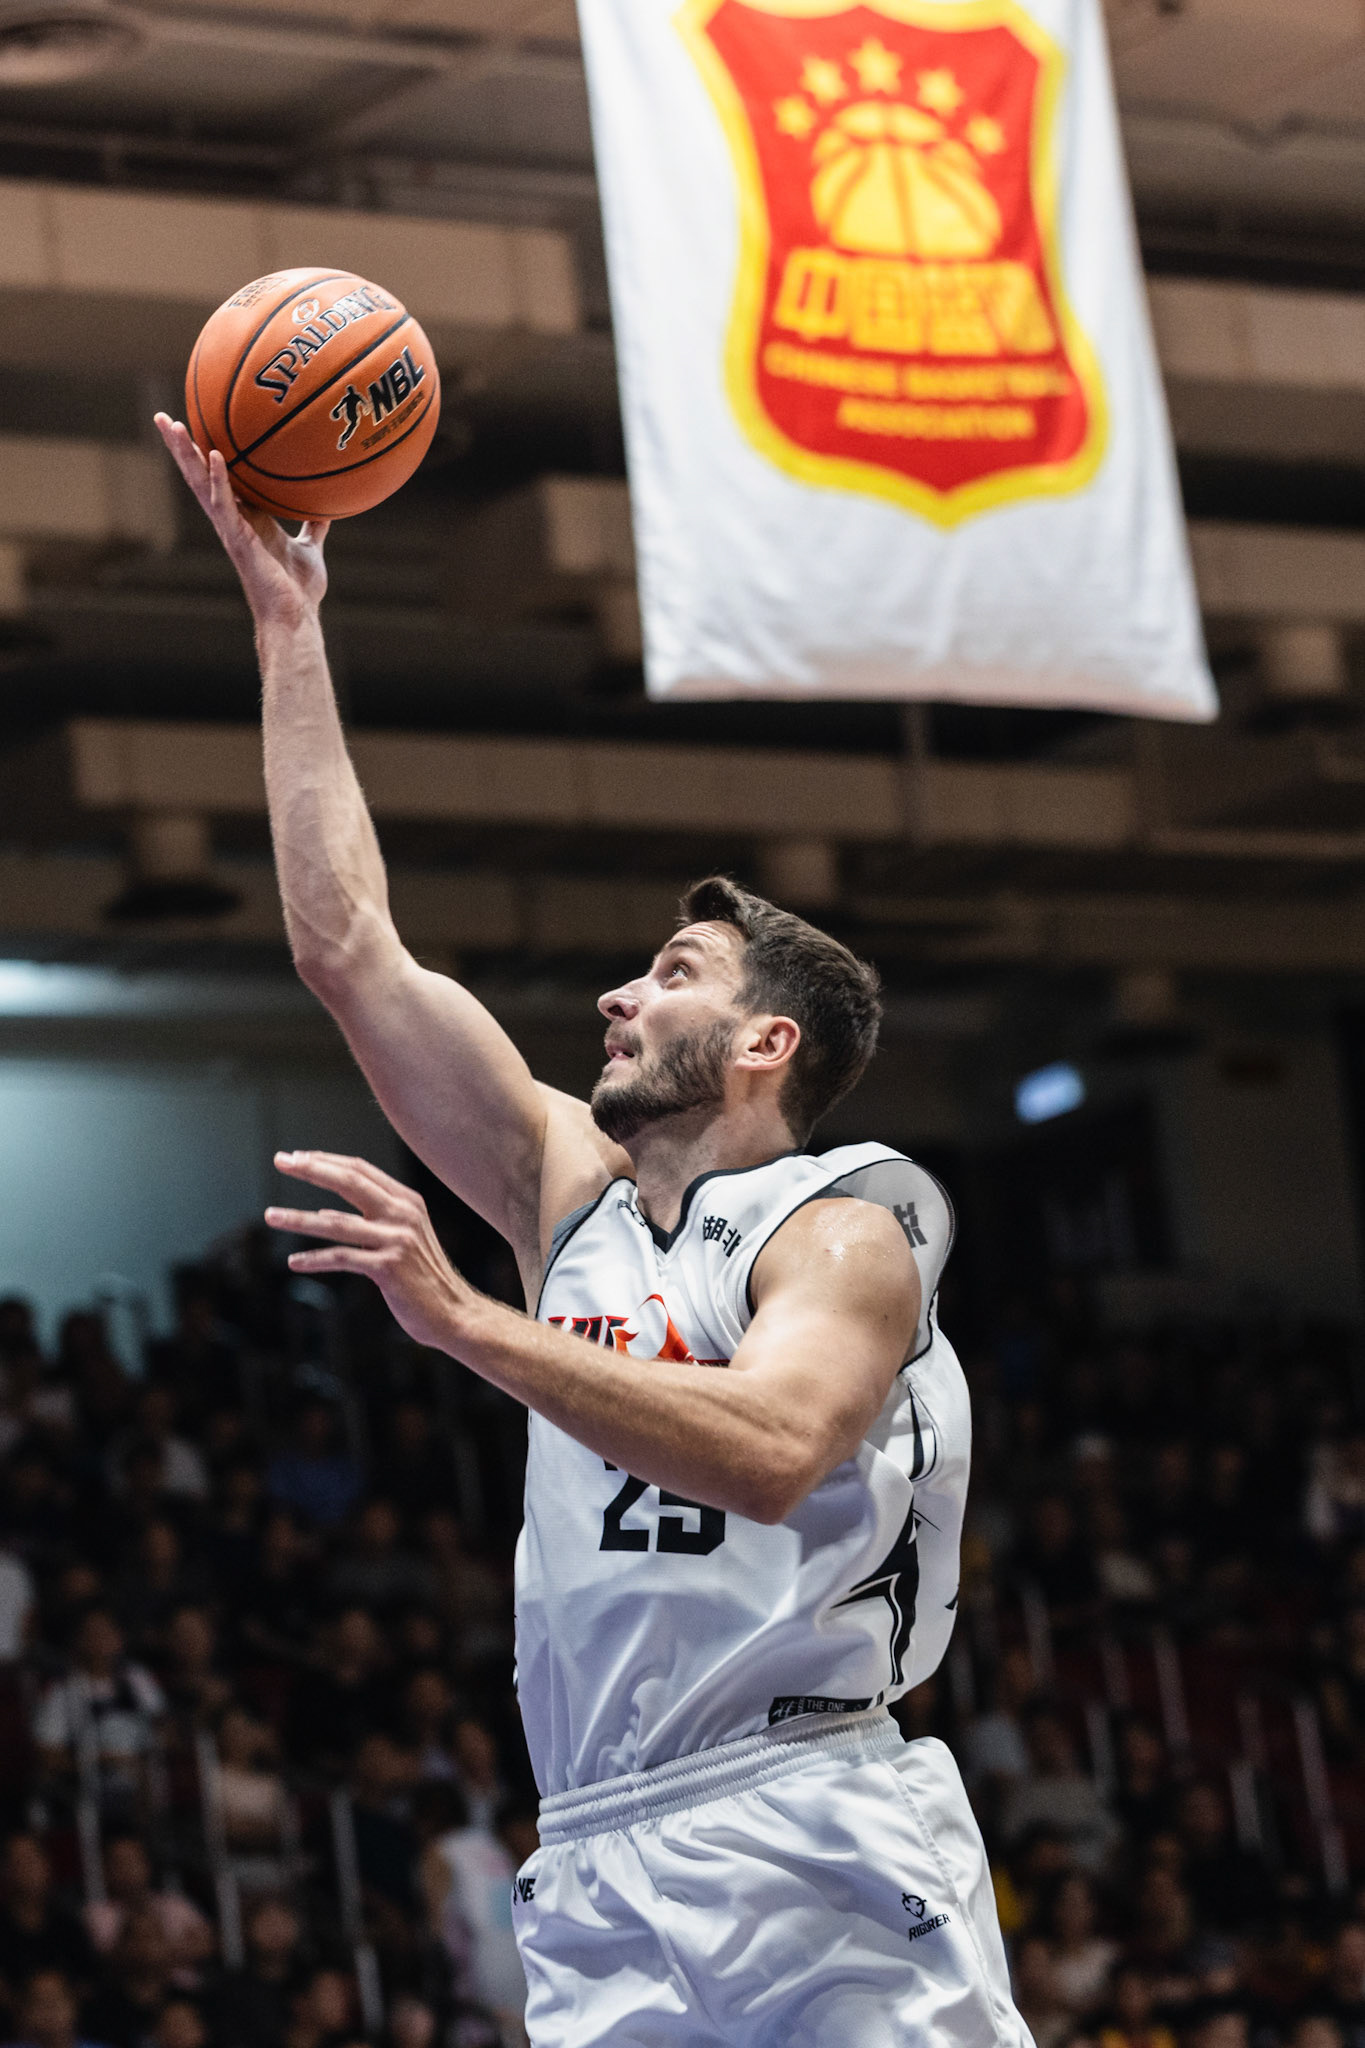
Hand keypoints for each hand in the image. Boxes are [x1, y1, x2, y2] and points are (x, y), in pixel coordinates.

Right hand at [154, 414, 328, 623]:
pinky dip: (218, 479)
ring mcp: (231, 528)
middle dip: (180, 447)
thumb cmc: (299, 589)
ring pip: (201, 484)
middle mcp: (232, 519)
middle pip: (199, 475)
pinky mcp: (237, 539)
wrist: (295, 616)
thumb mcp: (311, 548)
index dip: (202, 453)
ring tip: (171, 426)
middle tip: (161, 417)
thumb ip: (314, 526)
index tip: (190, 424)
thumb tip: (327, 508)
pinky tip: (213, 455)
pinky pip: (224, 504)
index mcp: (246, 517)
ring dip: (186, 455)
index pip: (218, 477)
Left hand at [265, 1151, 474, 1352]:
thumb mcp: (404, 1237)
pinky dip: (315, 1259)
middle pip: (349, 1181)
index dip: (326, 1160)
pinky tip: (294, 1262)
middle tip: (281, 1161)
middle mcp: (403, 1213)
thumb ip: (373, 1219)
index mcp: (407, 1201)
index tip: (296, 1157)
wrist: (454, 1313)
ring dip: (299, 1218)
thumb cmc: (423, 1277)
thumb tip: (326, 1212)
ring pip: (336, 1221)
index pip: (360, 1169)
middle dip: (311, 1169)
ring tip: (270, 1216)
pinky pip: (342, 1257)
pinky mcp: (388, 1267)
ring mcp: (396, 1240)